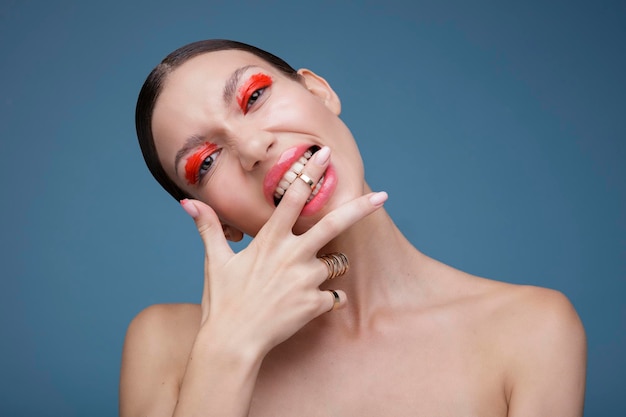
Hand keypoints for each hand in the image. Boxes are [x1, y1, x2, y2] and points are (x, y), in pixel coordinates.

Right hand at [180, 147, 386, 355]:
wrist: (232, 342)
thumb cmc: (222, 301)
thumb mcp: (215, 261)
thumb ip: (208, 227)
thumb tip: (187, 202)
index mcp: (270, 240)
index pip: (294, 198)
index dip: (310, 173)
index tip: (325, 154)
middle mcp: (293, 254)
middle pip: (334, 224)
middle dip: (360, 207)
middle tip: (383, 196)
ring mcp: (307, 279)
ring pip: (336, 264)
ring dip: (330, 267)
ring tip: (307, 279)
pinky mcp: (315, 303)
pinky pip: (335, 296)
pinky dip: (327, 300)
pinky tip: (308, 306)